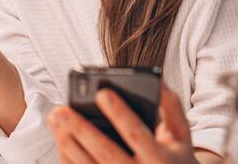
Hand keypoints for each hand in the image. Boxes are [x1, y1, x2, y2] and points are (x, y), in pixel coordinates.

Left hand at [48, 82, 206, 163]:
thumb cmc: (176, 160)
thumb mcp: (181, 135)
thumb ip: (172, 108)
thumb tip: (160, 81)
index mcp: (159, 158)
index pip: (136, 133)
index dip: (120, 113)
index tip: (102, 92)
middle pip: (105, 151)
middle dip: (81, 129)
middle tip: (62, 110)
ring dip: (68, 142)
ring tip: (56, 119)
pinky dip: (69, 156)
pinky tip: (60, 137)